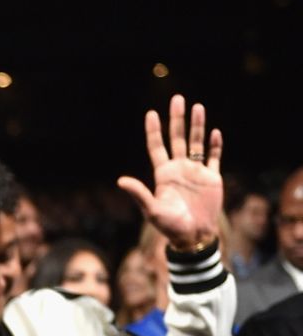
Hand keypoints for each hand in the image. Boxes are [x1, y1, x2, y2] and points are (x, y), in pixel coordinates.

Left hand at [117, 94, 222, 250]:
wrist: (194, 237)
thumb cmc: (170, 226)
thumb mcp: (152, 209)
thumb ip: (139, 193)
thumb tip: (120, 180)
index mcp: (163, 174)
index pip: (156, 146)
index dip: (153, 131)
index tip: (151, 113)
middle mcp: (178, 169)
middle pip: (176, 138)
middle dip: (177, 119)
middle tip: (177, 99)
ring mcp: (195, 172)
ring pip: (195, 143)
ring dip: (197, 126)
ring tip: (198, 106)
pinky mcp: (212, 178)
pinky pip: (214, 157)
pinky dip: (215, 145)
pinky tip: (214, 132)